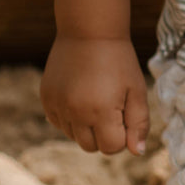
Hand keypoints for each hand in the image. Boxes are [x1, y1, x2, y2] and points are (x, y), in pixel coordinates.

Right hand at [40, 36, 150, 154]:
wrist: (89, 32)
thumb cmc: (119, 62)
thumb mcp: (137, 91)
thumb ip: (139, 124)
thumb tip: (136, 152)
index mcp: (100, 112)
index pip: (112, 148)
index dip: (123, 137)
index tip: (126, 116)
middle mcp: (74, 112)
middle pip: (91, 147)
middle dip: (105, 136)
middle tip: (113, 110)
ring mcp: (56, 106)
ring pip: (74, 137)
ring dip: (87, 128)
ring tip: (97, 101)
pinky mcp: (46, 98)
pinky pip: (59, 123)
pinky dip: (71, 119)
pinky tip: (82, 98)